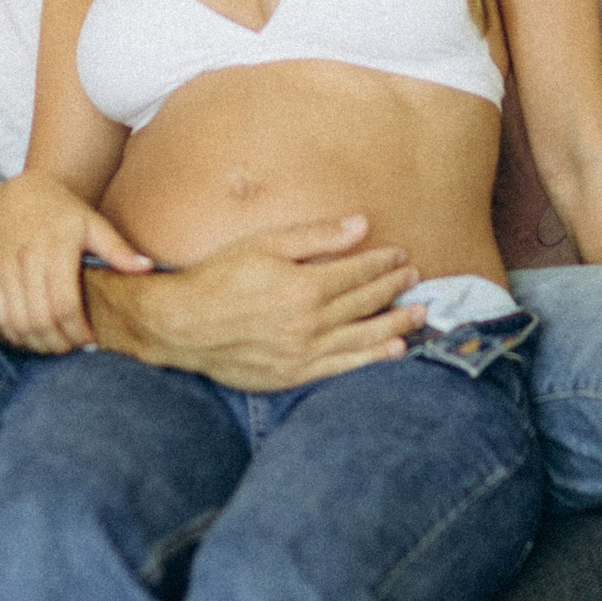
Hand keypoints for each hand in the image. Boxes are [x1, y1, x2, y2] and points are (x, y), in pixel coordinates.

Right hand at [0, 170, 149, 353]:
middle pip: (41, 319)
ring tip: (57, 345)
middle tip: (75, 348)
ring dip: (38, 343)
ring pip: (18, 322)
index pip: (65, 304)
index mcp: (56, 248)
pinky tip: (34, 337)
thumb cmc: (64, 212)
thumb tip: (148, 268)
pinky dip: (16, 334)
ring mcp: (3, 268)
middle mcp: (26, 258)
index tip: (90, 341)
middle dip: (60, 342)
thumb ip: (118, 250)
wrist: (21, 193)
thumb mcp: (94, 223)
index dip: (78, 330)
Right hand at [90, 214, 425, 389]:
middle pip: (365, 303)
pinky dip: (371, 358)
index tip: (400, 256)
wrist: (181, 325)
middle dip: (394, 289)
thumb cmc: (218, 278)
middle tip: (416, 279)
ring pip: (363, 337)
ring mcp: (303, 352)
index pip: (358, 272)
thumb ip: (315, 237)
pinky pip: (342, 366)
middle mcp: (310, 322)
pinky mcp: (293, 374)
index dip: (384, 263)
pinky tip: (394, 351)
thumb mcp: (264, 244)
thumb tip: (360, 226)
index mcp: (304, 286)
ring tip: (420, 315)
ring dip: (396, 324)